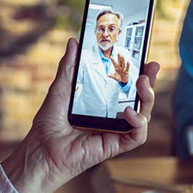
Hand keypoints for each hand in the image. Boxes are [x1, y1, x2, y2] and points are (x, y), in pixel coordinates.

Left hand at [3, 38, 159, 192]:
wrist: (41, 151)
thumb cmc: (48, 125)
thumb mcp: (60, 89)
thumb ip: (69, 67)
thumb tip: (74, 42)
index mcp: (102, 102)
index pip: (126, 85)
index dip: (138, 72)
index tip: (143, 56)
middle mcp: (113, 116)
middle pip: (140, 99)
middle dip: (150, 82)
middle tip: (151, 66)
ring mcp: (116, 131)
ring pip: (144, 115)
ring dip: (148, 98)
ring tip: (142, 83)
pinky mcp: (115, 145)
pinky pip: (137, 136)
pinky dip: (139, 123)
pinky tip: (129, 112)